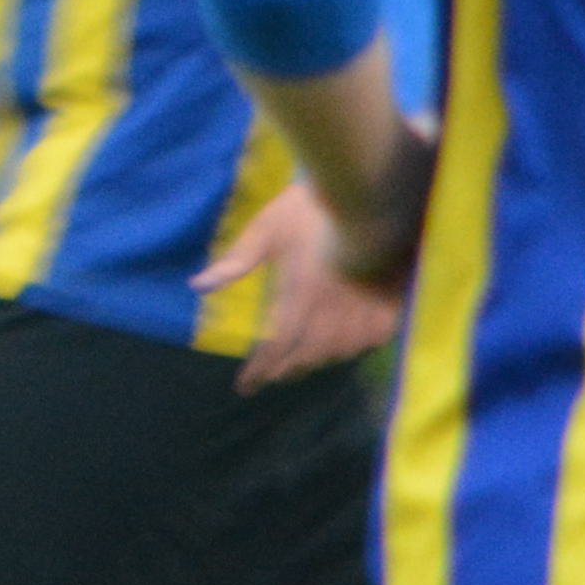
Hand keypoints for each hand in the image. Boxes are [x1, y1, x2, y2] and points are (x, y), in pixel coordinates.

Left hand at [197, 166, 419, 390]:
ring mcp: (361, 313)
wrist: (371, 198)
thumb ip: (235, 261)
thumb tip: (197, 286)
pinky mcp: (387, 308)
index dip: (259, 371)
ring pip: (335, 354)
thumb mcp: (266, 229)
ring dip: (314, 361)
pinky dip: (351, 349)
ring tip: (301, 362)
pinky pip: (368, 343)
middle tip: (271, 374)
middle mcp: (329, 314)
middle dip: (284, 369)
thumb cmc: (312, 211)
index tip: (244, 386)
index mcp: (297, 297)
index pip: (274, 348)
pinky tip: (342, 347)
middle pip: (304, 358)